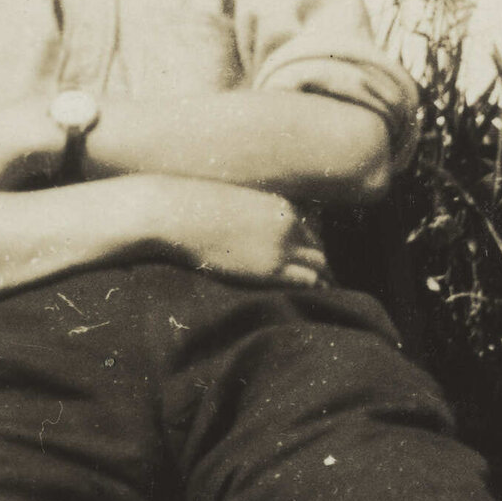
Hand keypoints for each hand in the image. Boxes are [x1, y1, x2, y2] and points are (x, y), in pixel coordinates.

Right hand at [142, 174, 327, 287]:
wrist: (176, 214)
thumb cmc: (195, 210)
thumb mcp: (234, 204)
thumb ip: (255, 216)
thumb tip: (253, 234)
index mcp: (281, 205)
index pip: (312, 230)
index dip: (311, 249)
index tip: (309, 263)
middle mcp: (288, 224)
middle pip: (319, 249)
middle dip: (321, 267)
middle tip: (325, 283)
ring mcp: (281, 247)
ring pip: (319, 266)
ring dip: (321, 280)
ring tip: (321, 294)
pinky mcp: (269, 269)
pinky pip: (306, 280)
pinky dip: (312, 288)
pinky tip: (309, 297)